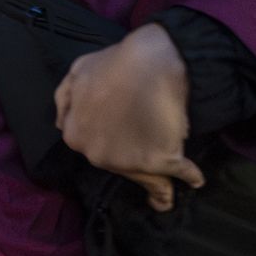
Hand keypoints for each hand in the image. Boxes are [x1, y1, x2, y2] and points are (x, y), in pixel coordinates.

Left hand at [54, 23, 204, 212]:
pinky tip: (195, 180)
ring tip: (165, 194)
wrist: (152, 61)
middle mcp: (96, 154)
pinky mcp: (160, 163)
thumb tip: (61, 125)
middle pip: (117, 161)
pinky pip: (178, 173)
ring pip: (144, 176)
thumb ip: (65, 100)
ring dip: (158, 183)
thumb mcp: (77, 73)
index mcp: (74, 134)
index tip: (122, 141)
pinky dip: (189, 176)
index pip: (91, 144)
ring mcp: (128, 162)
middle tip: (146, 154)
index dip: (109, 139)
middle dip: (130, 159)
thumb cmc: (114, 64)